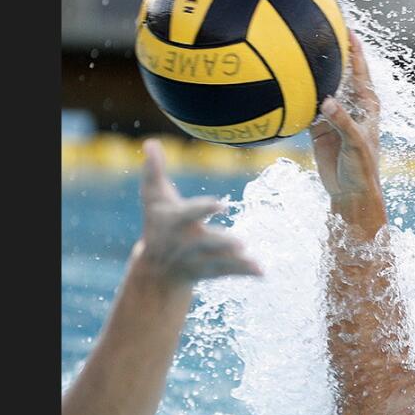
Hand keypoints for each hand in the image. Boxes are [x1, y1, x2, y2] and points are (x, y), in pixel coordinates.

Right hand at [131, 139, 262, 289]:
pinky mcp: (211, 271)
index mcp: (175, 222)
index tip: (219, 204)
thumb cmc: (158, 224)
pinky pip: (229, 272)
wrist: (156, 270)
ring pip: (220, 260)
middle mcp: (187, 242)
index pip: (189, 214)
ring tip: (255, 259)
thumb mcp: (153, 199)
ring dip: (237, 261)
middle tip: (241, 242)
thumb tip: (150, 142)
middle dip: (222, 243)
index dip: (203, 210)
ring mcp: (200, 259)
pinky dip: (245, 271)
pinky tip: (263, 271)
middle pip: (206, 242)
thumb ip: (154, 171)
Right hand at [311, 31, 383, 212]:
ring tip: (299, 51)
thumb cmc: (362, 167)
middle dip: (332, 55)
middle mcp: (351, 106)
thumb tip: (326, 101)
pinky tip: (287, 83)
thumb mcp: (356, 142)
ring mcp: (334, 115)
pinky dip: (300, 97)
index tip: (347, 29)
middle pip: (340, 74)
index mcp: (367, 105)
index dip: (355, 51)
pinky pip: (308, 106)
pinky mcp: (319, 127)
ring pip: (322, 88)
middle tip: (318, 31)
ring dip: (313, 74)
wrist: (350, 191)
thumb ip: (342, 121)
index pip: (360, 72)